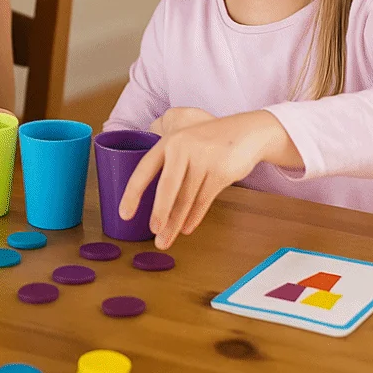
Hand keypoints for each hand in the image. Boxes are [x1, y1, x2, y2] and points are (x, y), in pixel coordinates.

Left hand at [119, 110, 296, 249]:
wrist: (247, 132)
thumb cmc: (211, 141)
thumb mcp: (186, 141)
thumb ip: (168, 159)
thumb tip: (150, 187)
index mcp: (169, 142)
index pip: (144, 169)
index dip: (132, 192)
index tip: (125, 213)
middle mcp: (183, 148)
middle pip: (167, 187)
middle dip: (159, 212)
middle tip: (152, 231)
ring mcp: (204, 159)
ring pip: (186, 198)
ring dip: (175, 223)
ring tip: (166, 239)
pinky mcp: (221, 172)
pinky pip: (204, 200)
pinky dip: (194, 217)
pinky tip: (186, 229)